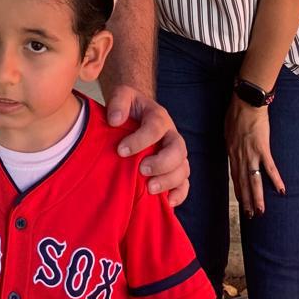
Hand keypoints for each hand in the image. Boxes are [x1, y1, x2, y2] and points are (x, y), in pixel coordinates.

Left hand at [105, 87, 189, 206]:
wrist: (136, 112)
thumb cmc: (128, 106)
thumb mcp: (122, 96)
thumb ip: (118, 103)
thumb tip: (114, 120)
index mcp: (158, 117)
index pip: (155, 128)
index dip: (140, 140)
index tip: (121, 151)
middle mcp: (171, 135)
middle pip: (178, 150)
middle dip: (161, 163)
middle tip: (142, 170)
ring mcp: (175, 153)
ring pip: (183, 168)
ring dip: (169, 180)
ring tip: (149, 188)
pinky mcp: (175, 169)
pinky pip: (184, 183)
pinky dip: (179, 194)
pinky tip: (167, 203)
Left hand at [225, 95, 284, 215]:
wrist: (245, 103)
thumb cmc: (236, 113)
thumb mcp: (229, 131)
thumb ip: (232, 142)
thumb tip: (234, 147)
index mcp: (232, 152)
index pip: (235, 176)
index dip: (239, 190)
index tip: (242, 201)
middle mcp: (240, 156)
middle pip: (243, 182)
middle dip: (246, 200)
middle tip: (250, 215)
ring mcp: (251, 154)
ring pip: (254, 180)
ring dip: (257, 197)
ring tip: (260, 211)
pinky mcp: (262, 148)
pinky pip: (269, 168)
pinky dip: (276, 180)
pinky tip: (281, 191)